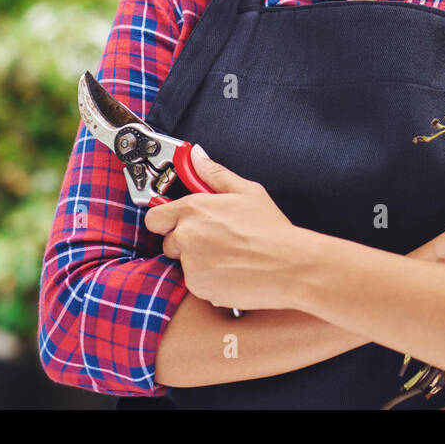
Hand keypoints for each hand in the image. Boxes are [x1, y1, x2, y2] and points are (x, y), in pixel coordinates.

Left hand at [144, 147, 305, 311]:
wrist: (289, 266)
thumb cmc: (271, 229)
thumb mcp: (247, 191)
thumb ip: (215, 173)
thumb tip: (196, 156)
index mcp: (194, 209)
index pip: (155, 217)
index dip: (166, 220)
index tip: (178, 221)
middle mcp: (187, 236)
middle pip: (169, 242)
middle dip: (185, 242)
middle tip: (215, 240)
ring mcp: (191, 263)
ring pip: (183, 264)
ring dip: (198, 261)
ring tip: (228, 256)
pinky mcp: (199, 287)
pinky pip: (195, 283)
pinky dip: (208, 280)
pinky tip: (231, 271)